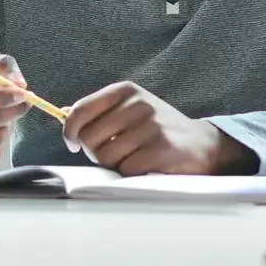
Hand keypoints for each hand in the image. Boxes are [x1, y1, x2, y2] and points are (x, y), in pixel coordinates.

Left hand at [62, 82, 253, 175]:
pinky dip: (131, 174)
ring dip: (114, 165)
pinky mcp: (161, 150)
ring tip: (133, 158)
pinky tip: (145, 166)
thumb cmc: (159, 130)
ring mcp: (151, 126)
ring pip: (106, 157)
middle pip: (90, 138)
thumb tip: (63, 112)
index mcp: (126, 91)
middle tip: (113, 154)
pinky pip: (126, 169)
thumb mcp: (131, 110)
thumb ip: (99, 111)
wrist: (203, 144)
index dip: (70, 131)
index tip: (73, 143)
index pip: (80, 111)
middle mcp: (138, 104)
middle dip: (95, 152)